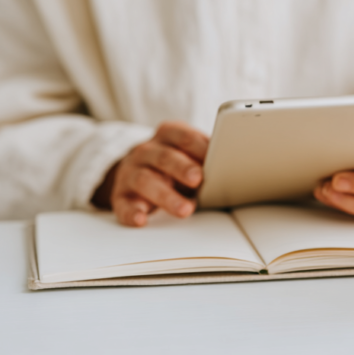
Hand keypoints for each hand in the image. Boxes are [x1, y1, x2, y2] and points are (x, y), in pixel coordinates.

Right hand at [92, 121, 209, 226]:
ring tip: (184, 210)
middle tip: (198, 179)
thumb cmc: (174, 160)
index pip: (184, 137)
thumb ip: (207, 154)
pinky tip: (142, 220)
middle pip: (164, 157)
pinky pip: (122, 204)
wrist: (136, 168)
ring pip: (145, 181)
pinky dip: (131, 213)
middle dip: (182, 168)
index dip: (199, 148)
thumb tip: (233, 163)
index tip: (214, 159)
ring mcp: (130, 172)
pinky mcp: (120, 195)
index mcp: (167, 134)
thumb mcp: (190, 150)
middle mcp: (146, 150)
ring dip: (166, 196)